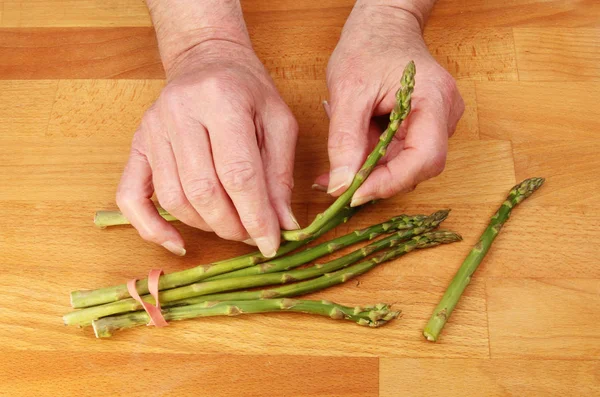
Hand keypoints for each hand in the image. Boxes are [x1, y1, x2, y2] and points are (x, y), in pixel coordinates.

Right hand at [116, 40, 298, 256]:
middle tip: (253, 236)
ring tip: (231, 228)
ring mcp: (151, 130)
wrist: (206, 61)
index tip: (273, 244)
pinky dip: (151, 227)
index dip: (257, 216)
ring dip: (205, 226)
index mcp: (221, 100)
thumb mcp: (278, 122)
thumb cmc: (247, 90)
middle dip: (233, 226)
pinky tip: (177, 241)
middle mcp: (179, 113)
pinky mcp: (136, 145)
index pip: (238, 173)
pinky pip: (131, 197)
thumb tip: (284, 224)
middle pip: (204, 191)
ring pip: (174, 199)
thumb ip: (280, 173)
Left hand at [315, 3, 463, 204]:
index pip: (424, 159)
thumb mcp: (348, 92)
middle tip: (335, 180)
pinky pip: (401, 152)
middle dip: (375, 177)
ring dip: (371, 168)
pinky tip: (352, 149)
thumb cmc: (368, 46)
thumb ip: (345, 141)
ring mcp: (439, 121)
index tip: (353, 194)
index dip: (390, 182)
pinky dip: (374, 157)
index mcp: (434, 100)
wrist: (382, 23)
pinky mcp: (425, 125)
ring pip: (405, 163)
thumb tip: (340, 186)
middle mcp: (445, 115)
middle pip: (415, 166)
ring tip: (339, 158)